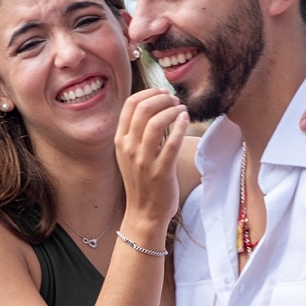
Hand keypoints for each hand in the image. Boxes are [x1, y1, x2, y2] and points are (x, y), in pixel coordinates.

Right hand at [114, 89, 187, 234]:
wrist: (144, 212)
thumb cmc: (142, 181)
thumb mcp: (131, 155)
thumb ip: (138, 133)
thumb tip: (154, 107)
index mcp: (120, 141)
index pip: (129, 106)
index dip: (147, 93)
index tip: (161, 92)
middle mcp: (128, 149)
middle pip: (142, 110)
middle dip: (161, 98)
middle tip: (174, 99)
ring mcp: (143, 161)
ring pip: (155, 123)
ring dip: (171, 110)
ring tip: (181, 109)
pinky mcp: (160, 171)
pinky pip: (170, 143)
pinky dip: (179, 126)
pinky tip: (186, 119)